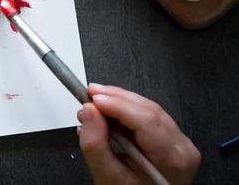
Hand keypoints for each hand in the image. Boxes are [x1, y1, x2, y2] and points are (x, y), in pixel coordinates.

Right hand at [78, 84, 200, 184]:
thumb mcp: (108, 177)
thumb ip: (95, 145)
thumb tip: (88, 110)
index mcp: (171, 160)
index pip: (146, 120)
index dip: (117, 104)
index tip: (92, 98)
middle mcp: (182, 148)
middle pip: (148, 110)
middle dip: (115, 98)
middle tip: (89, 94)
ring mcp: (180, 142)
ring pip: (148, 108)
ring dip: (119, 101)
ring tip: (94, 103)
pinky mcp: (173, 138)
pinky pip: (149, 116)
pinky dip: (126, 111)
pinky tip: (108, 112)